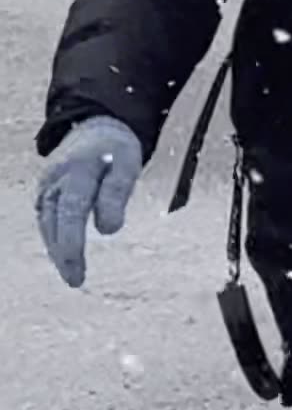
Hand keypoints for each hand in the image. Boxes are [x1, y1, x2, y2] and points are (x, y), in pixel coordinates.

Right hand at [34, 116, 143, 289]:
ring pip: (47, 224)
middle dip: (63, 253)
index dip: (72, 241)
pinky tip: (65, 256)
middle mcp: (54, 181)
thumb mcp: (128, 163)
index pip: (71, 211)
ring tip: (72, 275)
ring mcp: (46, 187)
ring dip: (57, 250)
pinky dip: (54, 238)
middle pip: (55, 223)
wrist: (95, 128)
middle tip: (75, 281)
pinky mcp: (45, 194)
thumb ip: (117, 193)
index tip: (79, 264)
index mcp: (75, 171)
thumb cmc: (116, 148)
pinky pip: (47, 220)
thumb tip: (108, 230)